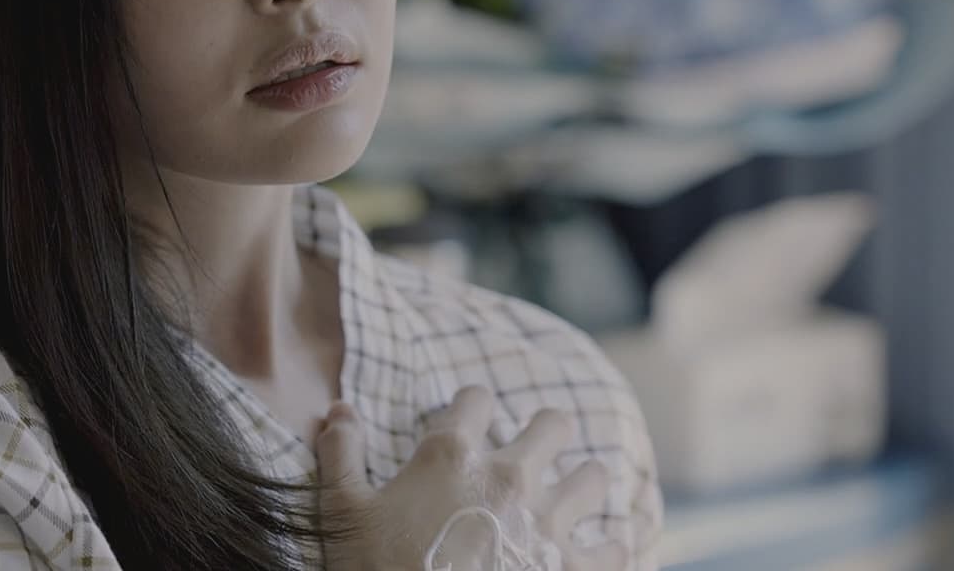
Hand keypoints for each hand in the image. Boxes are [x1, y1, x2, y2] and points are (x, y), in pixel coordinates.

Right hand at [315, 386, 626, 570]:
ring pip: (593, 478)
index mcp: (453, 457)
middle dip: (544, 433)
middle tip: (531, 453)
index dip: (470, 407)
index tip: (466, 422)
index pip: (475, 399)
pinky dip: (607, 550)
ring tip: (567, 501)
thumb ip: (340, 454)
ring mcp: (548, 523)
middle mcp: (509, 478)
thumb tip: (338, 409)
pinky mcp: (574, 568)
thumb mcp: (344, 514)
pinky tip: (595, 555)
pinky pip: (615, 547)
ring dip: (580, 487)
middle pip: (553, 424)